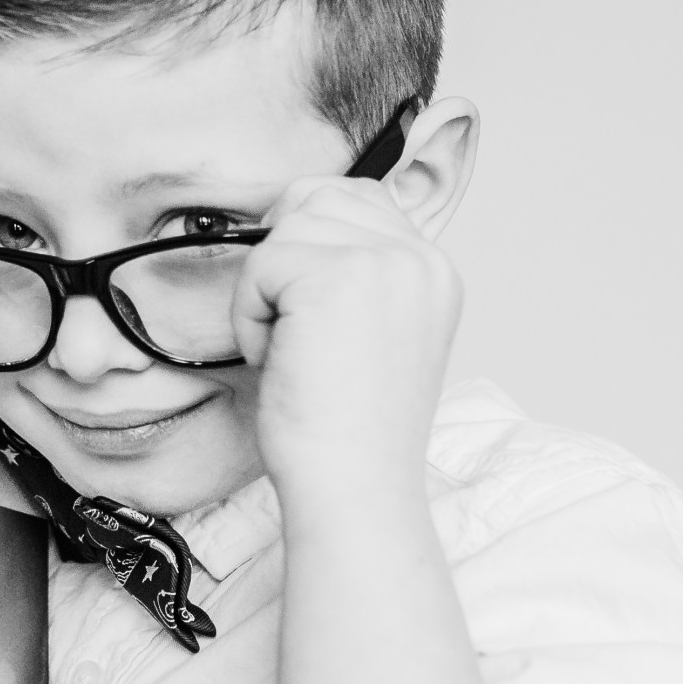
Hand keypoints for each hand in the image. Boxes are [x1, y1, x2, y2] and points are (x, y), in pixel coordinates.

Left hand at [231, 176, 463, 501]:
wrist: (352, 487)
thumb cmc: (341, 430)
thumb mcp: (361, 335)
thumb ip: (349, 276)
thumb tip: (290, 218)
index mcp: (432, 271)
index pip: (355, 200)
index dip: (306, 251)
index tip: (310, 321)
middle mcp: (420, 258)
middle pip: (314, 196)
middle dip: (282, 263)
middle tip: (296, 336)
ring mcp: (387, 261)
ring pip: (282, 228)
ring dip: (265, 292)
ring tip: (294, 351)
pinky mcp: (341, 276)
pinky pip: (259, 264)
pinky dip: (250, 316)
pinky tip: (282, 361)